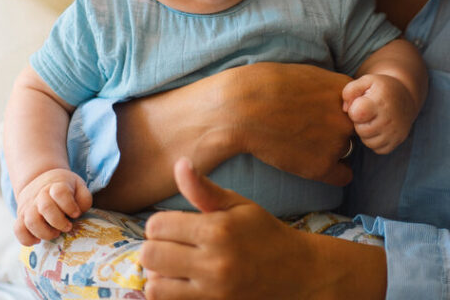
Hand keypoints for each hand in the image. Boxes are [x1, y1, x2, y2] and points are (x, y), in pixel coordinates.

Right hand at [13, 168, 92, 244]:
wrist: (40, 181)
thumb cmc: (64, 188)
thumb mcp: (78, 186)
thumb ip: (83, 198)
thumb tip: (78, 213)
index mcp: (56, 185)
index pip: (60, 192)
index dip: (69, 205)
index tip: (76, 214)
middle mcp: (39, 195)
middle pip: (46, 208)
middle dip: (59, 222)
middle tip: (67, 227)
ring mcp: (28, 207)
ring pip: (31, 221)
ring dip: (46, 232)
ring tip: (55, 234)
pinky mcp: (21, 217)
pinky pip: (18, 230)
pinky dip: (27, 239)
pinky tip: (38, 240)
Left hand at [140, 159, 313, 299]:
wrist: (298, 273)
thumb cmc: (264, 233)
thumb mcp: (238, 205)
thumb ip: (203, 188)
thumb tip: (179, 163)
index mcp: (218, 230)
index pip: (157, 226)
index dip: (160, 223)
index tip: (173, 225)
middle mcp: (213, 263)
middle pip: (151, 255)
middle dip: (155, 247)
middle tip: (171, 245)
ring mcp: (213, 293)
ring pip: (154, 285)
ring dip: (158, 274)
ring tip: (174, 266)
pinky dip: (167, 293)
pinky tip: (180, 283)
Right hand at [224, 63, 355, 185]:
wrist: (241, 109)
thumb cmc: (264, 86)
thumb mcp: (307, 75)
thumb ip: (329, 90)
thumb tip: (342, 102)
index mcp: (345, 90)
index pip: (359, 106)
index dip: (341, 111)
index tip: (323, 112)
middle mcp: (347, 117)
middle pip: (354, 129)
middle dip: (337, 130)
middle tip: (310, 129)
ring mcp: (337, 142)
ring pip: (346, 151)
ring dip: (330, 150)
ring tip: (300, 142)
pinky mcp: (322, 166)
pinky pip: (342, 176)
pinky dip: (331, 172)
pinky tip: (311, 163)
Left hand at [342, 74, 418, 153]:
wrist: (406, 96)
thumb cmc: (381, 88)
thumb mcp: (367, 81)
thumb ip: (350, 90)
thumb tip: (345, 109)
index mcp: (380, 102)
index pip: (357, 114)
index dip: (354, 109)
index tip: (360, 103)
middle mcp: (389, 119)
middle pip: (361, 130)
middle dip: (359, 122)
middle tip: (367, 112)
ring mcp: (395, 132)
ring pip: (368, 142)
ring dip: (366, 133)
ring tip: (372, 120)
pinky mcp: (397, 141)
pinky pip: (378, 149)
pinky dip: (375, 141)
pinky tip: (378, 129)